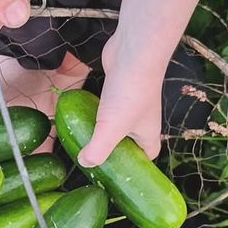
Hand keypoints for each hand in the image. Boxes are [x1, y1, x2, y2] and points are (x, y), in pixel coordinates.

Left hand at [77, 33, 164, 164]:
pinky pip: (105, 106)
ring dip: (101, 131)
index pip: (147, 157)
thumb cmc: (130, 92)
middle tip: (93, 160)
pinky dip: (94, 112)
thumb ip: (98, 150)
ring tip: (82, 141)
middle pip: (129, 143)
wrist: (133, 52)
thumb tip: (85, 164)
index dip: (137, 168)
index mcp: (148, 134)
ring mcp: (129, 103)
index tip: (119, 175)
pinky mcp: (116, 88)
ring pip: (115, 124)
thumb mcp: (111, 129)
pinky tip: (79, 116)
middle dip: (114, 152)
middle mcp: (141, 120)